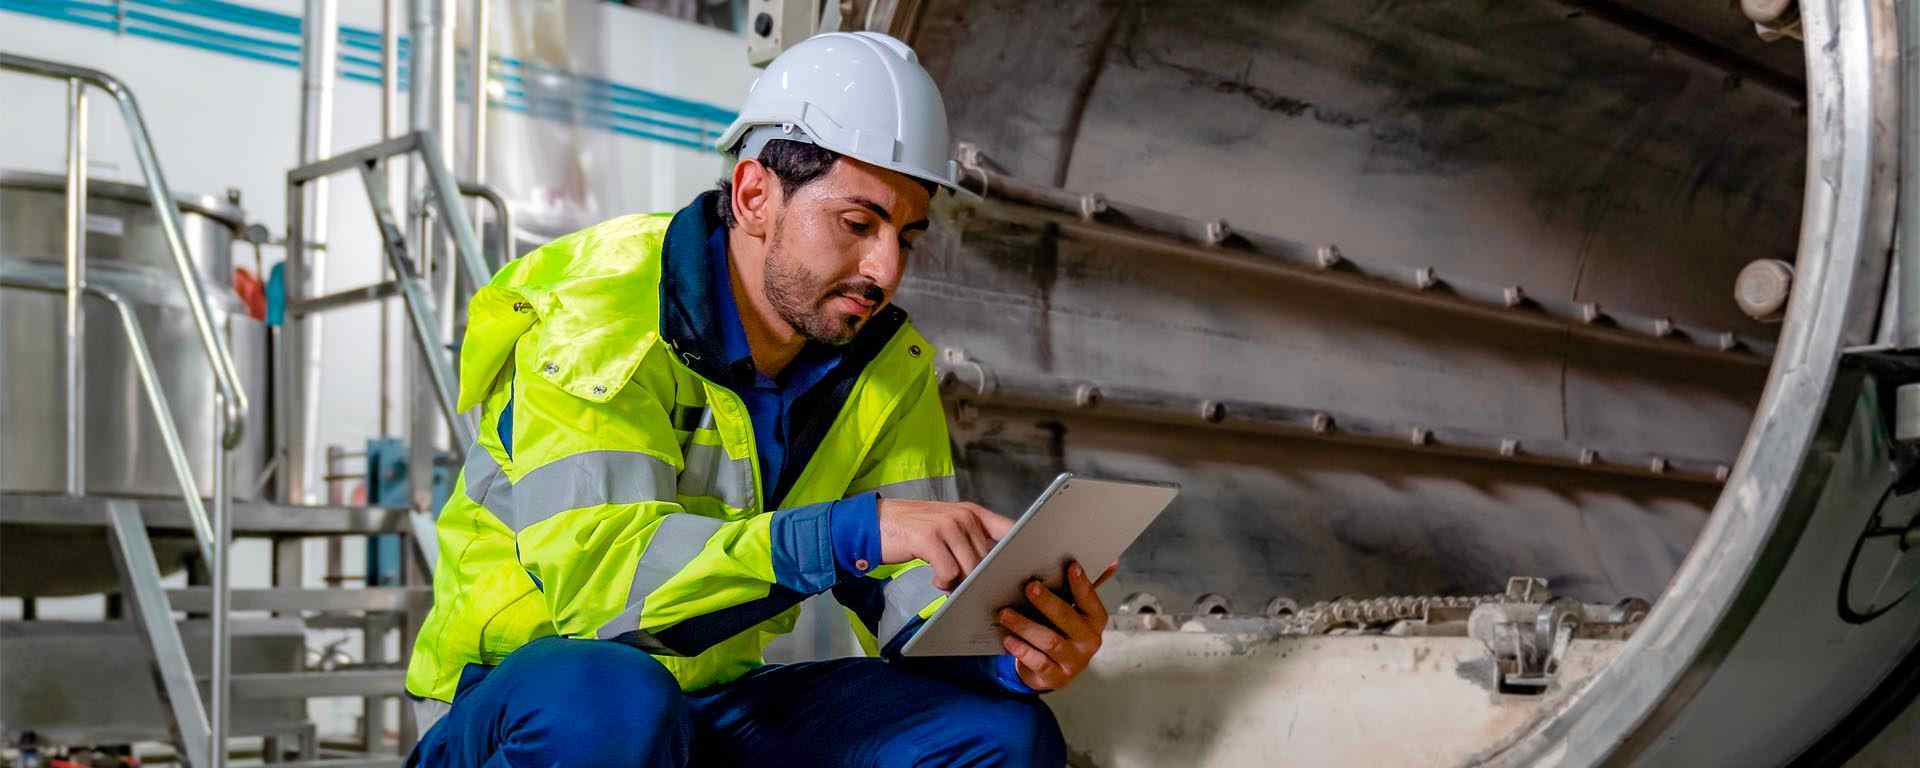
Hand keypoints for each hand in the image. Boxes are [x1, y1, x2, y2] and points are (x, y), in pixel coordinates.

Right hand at [877, 499, 1014, 589]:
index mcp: (973, 513)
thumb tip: (995, 568)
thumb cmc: (913, 530)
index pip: (1009, 529)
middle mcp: (964, 516)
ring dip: (959, 582)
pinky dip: (943, 581)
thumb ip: (971, 540)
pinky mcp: (930, 538)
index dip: (1018, 549)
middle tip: (961, 584)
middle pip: (987, 559)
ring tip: (945, 580)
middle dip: (977, 577)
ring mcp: (947, 525)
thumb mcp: (947, 527)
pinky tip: (934, 577)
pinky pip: (949, 572)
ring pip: (970, 568)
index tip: (1018, 569)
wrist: (873, 523)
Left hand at [996, 560, 1117, 691]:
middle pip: (1068, 619)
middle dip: (1048, 602)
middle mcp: (1089, 641)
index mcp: (1095, 621)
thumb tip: (1112, 561)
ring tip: (1005, 613)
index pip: (1090, 600)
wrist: (1052, 671)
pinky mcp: (1056, 677)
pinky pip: (1038, 662)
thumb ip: (1085, 588)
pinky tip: (1008, 639)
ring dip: (1026, 625)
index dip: (1082, 583)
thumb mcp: (1074, 612)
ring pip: (1050, 641)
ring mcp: (1074, 661)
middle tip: (1030, 586)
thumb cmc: (1062, 632)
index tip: (1071, 566)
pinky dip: (1022, 650)